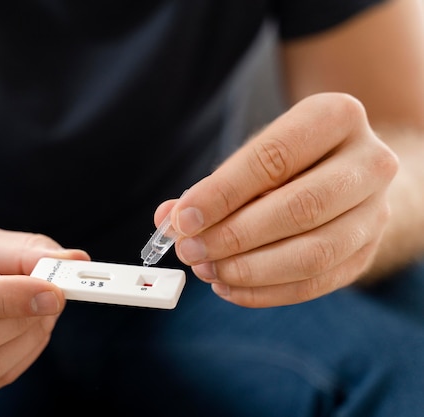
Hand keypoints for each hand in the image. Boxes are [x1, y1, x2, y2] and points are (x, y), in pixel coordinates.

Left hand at [160, 93, 398, 306]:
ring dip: (250, 270)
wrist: (345, 169)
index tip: (183, 219)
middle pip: (300, 208)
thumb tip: (169, 218)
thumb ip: (213, 186)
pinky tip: (229, 287)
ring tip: (207, 270)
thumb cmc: (288, 160)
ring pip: (314, 253)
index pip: (274, 157)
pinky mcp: (368, 252)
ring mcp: (377, 211)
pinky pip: (317, 282)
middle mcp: (370, 162)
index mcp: (337, 117)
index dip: (223, 193)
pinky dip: (266, 291)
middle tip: (190, 250)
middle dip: (235, 236)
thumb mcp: (253, 156)